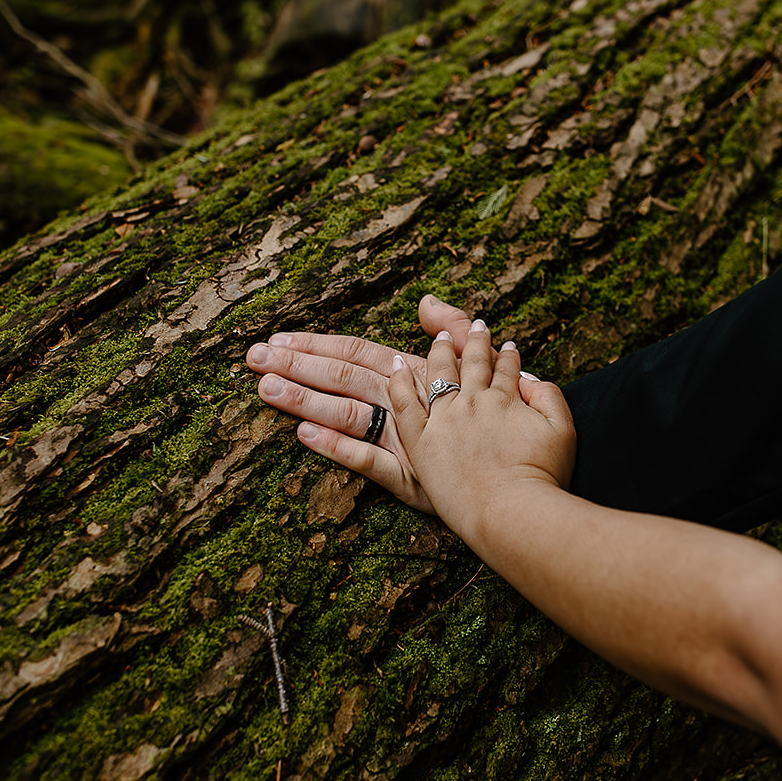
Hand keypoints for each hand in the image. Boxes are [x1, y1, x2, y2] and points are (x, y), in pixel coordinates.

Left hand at [248, 295, 531, 510]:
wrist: (529, 471)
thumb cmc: (508, 415)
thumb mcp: (486, 363)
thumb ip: (452, 329)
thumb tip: (425, 301)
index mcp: (418, 374)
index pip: (358, 352)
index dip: (316, 344)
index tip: (277, 339)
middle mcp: (408, 402)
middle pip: (345, 377)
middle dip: (297, 365)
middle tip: (252, 357)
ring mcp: (406, 440)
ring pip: (349, 413)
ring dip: (306, 399)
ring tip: (265, 389)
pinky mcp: (410, 479)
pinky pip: (368, 461)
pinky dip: (336, 447)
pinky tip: (303, 436)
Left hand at [388, 320, 574, 535]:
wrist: (510, 510)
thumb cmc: (543, 476)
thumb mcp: (564, 431)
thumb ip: (550, 397)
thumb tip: (531, 378)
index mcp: (506, 399)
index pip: (507, 370)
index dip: (509, 357)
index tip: (508, 347)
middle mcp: (473, 402)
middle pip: (473, 364)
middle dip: (476, 342)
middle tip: (477, 328)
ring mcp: (445, 420)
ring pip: (438, 374)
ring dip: (440, 352)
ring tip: (440, 338)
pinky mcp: (422, 442)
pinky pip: (405, 404)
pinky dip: (399, 382)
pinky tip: (396, 366)